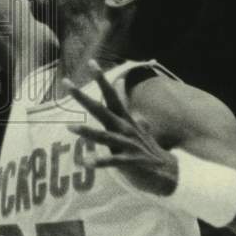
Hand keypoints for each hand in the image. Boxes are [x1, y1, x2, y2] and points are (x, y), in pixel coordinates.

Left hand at [64, 61, 178, 196]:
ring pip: (104, 136)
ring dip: (86, 132)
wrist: (168, 172)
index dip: (101, 79)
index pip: (111, 95)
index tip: (91, 62)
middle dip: (83, 97)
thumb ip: (128, 108)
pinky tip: (86, 162)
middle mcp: (123, 128)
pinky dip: (99, 162)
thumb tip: (123, 89)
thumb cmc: (147, 148)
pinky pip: (112, 162)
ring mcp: (126, 145)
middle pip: (100, 109)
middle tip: (67, 84)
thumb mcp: (138, 126)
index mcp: (124, 120)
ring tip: (69, 127)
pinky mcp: (129, 162)